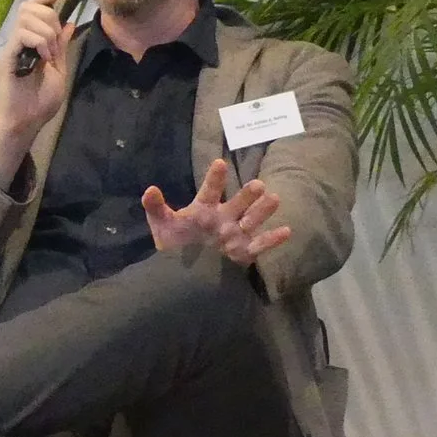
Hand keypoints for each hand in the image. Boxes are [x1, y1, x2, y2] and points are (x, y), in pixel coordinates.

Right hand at [0, 0, 70, 184]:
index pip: (32, 7)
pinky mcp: (8, 58)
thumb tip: (69, 23)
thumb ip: (62, 46)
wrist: (26, 122)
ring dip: (45, 31)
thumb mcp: (59, 69)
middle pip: (28, 7)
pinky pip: (21, 35)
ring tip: (49, 53)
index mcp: (32, 41)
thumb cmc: (40, 102)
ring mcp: (13, 48)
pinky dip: (38, 41)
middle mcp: (19, 41)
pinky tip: (43, 57)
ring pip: (25, 18)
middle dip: (49, 17)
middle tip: (55, 41)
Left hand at [140, 159, 291, 266]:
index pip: (210, 190)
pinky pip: (261, 245)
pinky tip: (287, 230)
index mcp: (204, 208)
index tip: (219, 163)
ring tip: (274, 198)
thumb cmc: (175, 244)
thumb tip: (149, 189)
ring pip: (253, 219)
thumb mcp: (162, 225)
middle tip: (257, 184)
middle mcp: (224, 217)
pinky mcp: (244, 251)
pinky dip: (273, 239)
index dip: (214, 178)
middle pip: (238, 203)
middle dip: (247, 194)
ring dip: (263, 210)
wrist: (184, 272)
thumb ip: (156, 207)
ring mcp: (236, 233)